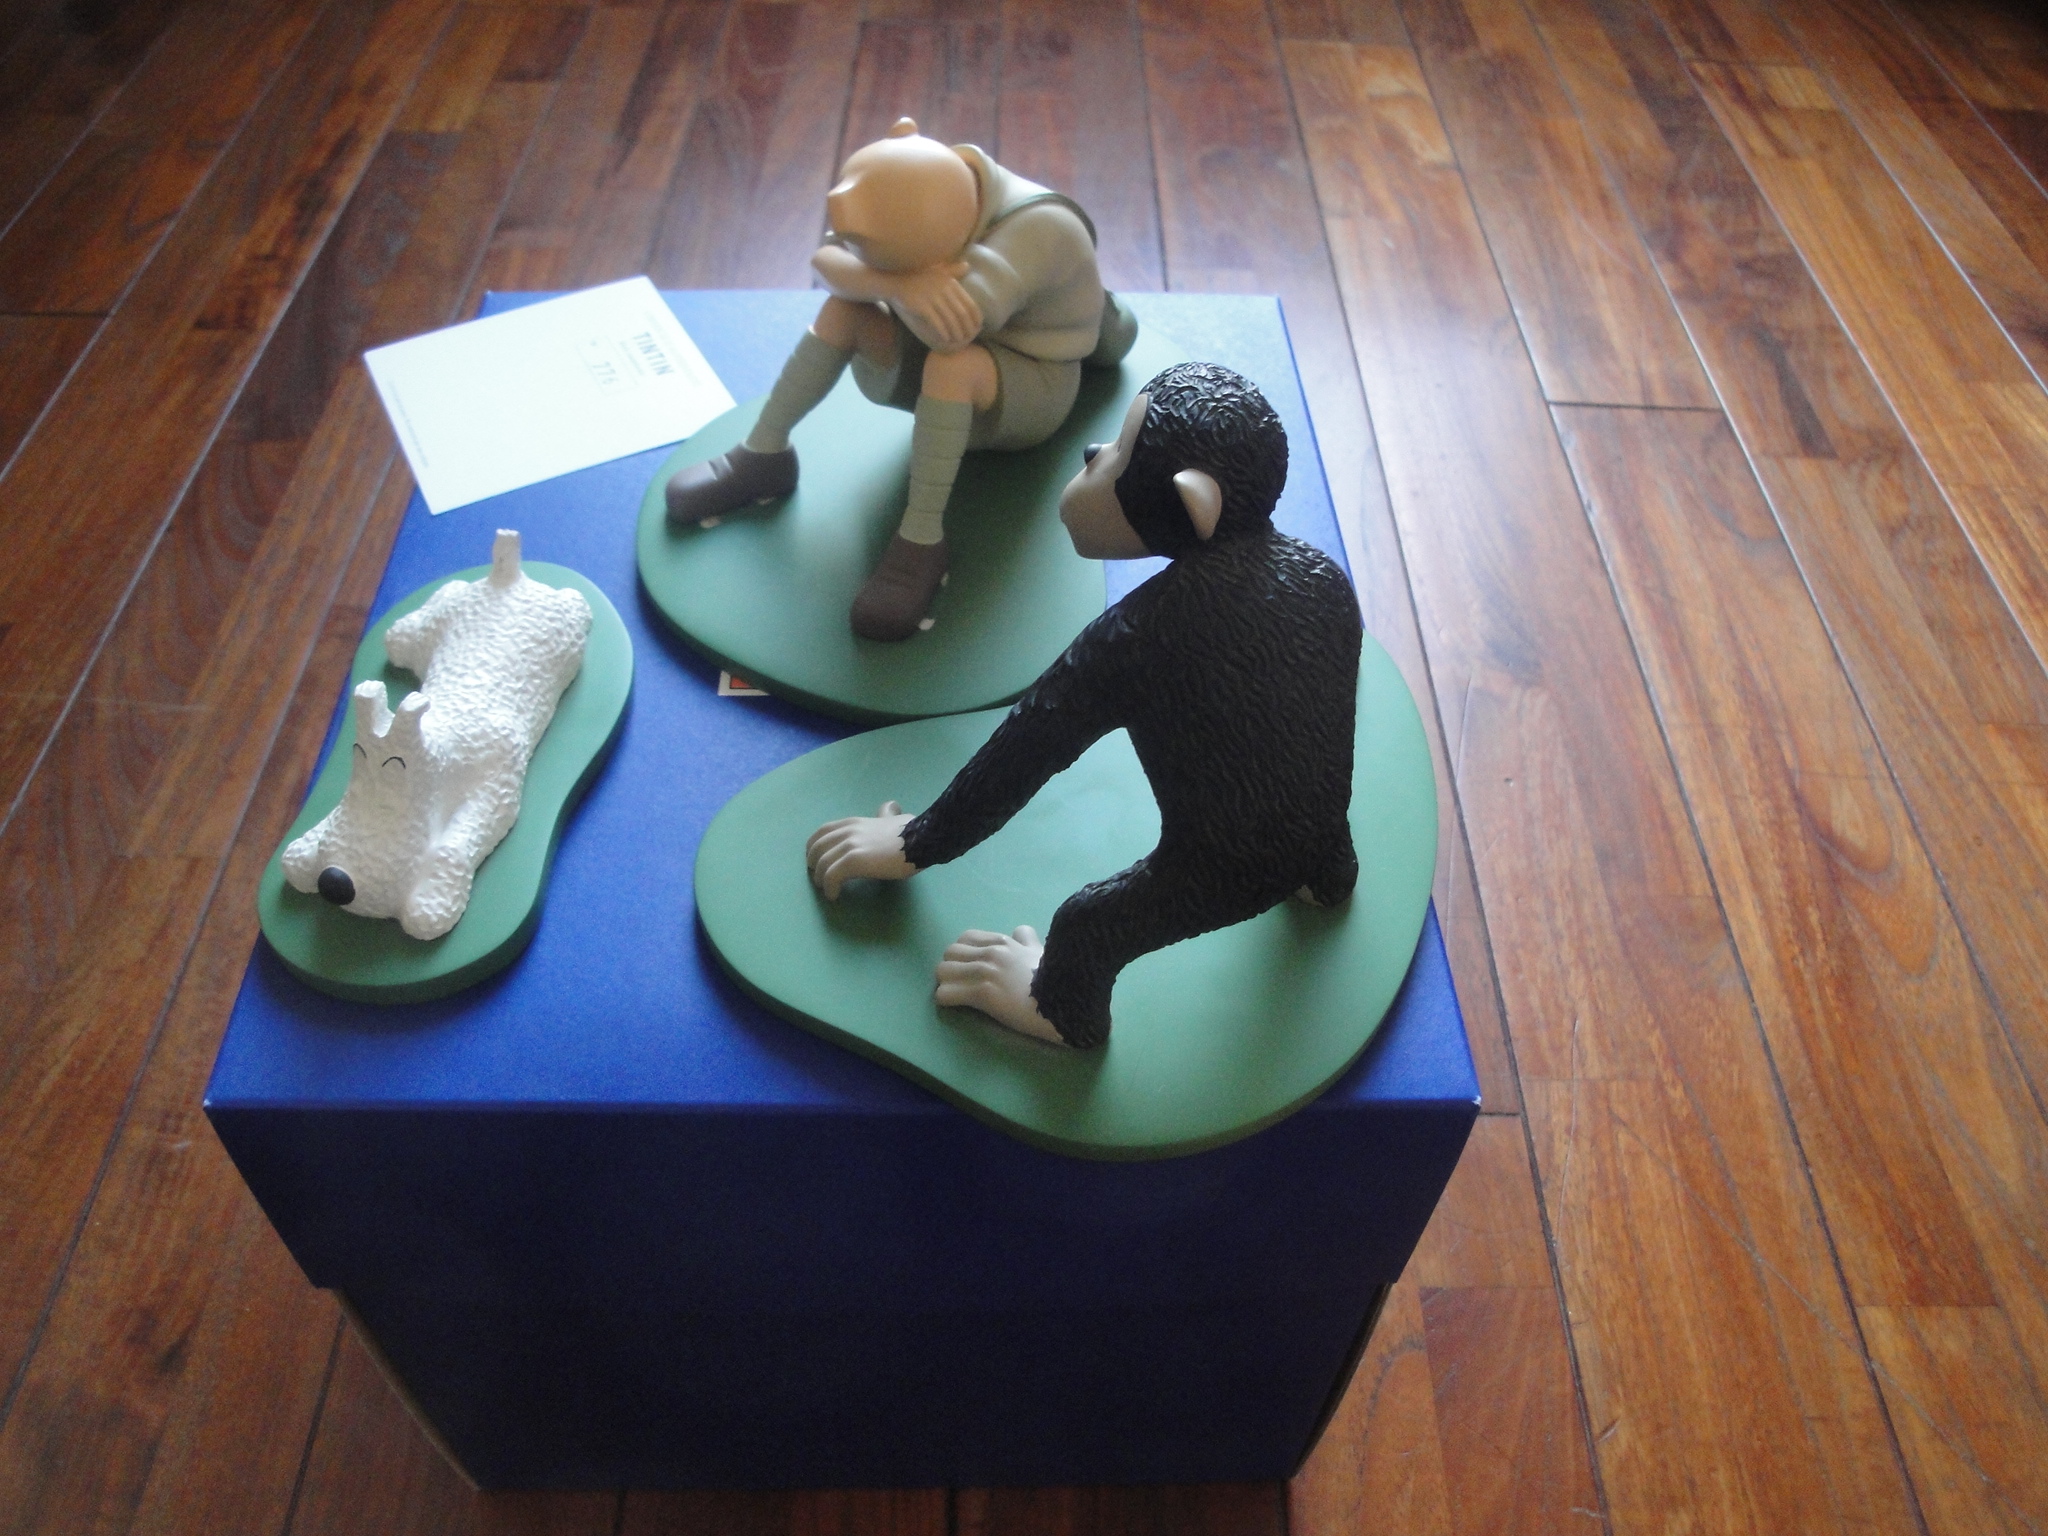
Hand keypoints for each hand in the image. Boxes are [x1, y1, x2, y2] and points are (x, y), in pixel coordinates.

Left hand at [806, 801, 915, 899]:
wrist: (921, 839)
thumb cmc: (912, 831)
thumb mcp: (895, 818)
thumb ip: (886, 814)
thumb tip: (891, 807)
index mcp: (854, 822)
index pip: (823, 832)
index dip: (814, 847)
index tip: (817, 860)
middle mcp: (847, 831)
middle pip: (816, 847)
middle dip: (813, 864)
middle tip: (818, 877)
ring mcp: (849, 845)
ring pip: (821, 863)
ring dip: (820, 879)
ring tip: (826, 889)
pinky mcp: (854, 860)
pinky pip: (831, 876)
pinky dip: (829, 888)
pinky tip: (834, 896)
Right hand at [888, 262, 978, 350]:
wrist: (895, 281)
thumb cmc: (917, 277)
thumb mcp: (936, 271)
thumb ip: (952, 270)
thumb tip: (967, 266)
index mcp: (950, 282)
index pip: (970, 303)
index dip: (976, 318)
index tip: (977, 328)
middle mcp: (944, 289)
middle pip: (962, 314)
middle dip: (967, 328)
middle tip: (968, 338)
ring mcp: (932, 297)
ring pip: (950, 319)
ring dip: (956, 332)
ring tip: (957, 341)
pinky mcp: (922, 306)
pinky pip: (937, 322)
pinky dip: (943, 332)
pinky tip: (945, 338)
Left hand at [934, 926, 1064, 1043]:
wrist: (1065, 1000)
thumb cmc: (1057, 978)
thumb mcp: (1041, 952)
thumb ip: (1028, 940)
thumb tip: (1021, 931)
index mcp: (1004, 942)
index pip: (966, 938)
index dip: (963, 953)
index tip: (967, 967)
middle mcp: (991, 952)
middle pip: (950, 952)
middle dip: (951, 967)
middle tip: (959, 982)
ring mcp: (986, 972)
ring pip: (942, 971)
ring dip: (946, 983)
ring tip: (956, 994)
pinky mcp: (983, 993)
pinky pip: (946, 993)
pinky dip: (946, 1000)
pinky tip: (955, 1006)